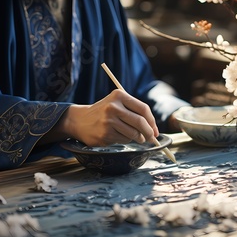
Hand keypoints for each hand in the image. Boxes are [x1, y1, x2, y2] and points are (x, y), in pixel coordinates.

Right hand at [44, 90, 158, 145]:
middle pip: (140, 122)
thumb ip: (135, 112)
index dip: (152, 121)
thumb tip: (154, 130)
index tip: (155, 130)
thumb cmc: (104, 112)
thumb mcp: (117, 104)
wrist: (80, 120)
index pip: (143, 109)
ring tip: (133, 136)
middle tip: (151, 138)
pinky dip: (125, 140)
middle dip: (149, 132)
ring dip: (137, 138)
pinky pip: (124, 140)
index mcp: (119, 95)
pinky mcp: (105, 133)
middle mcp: (113, 106)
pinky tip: (117, 135)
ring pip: (133, 133)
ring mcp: (109, 120)